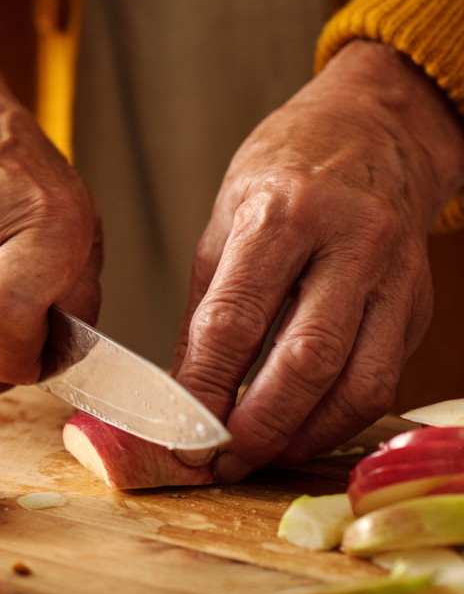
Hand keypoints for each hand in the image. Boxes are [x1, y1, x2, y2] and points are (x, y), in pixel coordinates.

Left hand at [173, 40, 463, 479]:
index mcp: (284, 215)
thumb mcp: (224, 223)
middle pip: (305, 361)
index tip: (176, 432)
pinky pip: (381, 380)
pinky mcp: (418, 306)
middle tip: (219, 463)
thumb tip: (180, 391)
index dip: (204, 388)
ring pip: (356, 384)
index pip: (236, 321)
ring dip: (301, 436)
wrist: (379, 130)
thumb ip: (205, 309)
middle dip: (257, 426)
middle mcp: (350, 244)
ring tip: (256, 459)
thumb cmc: (286, 173)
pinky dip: (336, 420)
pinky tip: (298, 434)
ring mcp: (394, 277)